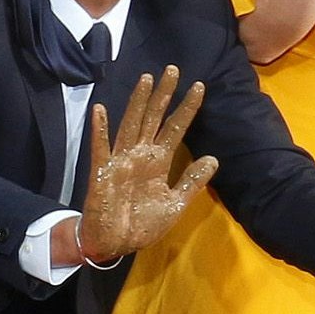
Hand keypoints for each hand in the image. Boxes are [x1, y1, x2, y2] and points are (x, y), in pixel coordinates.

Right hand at [75, 69, 215, 264]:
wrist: (115, 244)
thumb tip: (214, 158)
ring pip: (131, 125)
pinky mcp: (103, 172)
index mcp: (158, 161)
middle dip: (163, 95)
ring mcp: (121, 161)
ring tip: (147, 79)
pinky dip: (100, 130)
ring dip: (138, 103)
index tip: (199, 87)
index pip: (175, 128)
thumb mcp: (174, 204)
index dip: (187, 108)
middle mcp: (140, 155)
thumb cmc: (142, 224)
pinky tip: (100, 110)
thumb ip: (191, 181)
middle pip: (153, 118)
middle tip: (173, 69)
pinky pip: (101, 148)